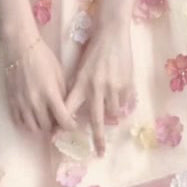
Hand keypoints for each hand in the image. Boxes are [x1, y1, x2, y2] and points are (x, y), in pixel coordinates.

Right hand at [2, 31, 77, 134]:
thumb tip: (68, 110)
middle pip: (47, 127)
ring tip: (46, 120)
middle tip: (58, 121)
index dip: (70, 125)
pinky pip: (19, 121)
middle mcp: (35, 101)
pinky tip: (32, 117)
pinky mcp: (11, 101)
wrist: (20, 47)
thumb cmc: (43, 57)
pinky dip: (27, 123)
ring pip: (32, 128)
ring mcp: (21, 103)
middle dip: (55, 127)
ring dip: (41, 127)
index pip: (63, 120)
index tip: (72, 124)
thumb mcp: (59, 74)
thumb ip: (63, 94)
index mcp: (50, 93)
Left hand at [64, 21, 134, 155]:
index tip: (60, 137)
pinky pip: (125, 102)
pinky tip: (120, 93)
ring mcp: (113, 87)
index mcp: (81, 83)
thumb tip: (76, 108)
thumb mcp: (81, 69)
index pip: (69, 108)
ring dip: (112, 115)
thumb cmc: (94, 51)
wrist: (112, 34)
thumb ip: (79, 88)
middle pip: (96, 120)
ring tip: (112, 111)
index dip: (64, 123)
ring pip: (114, 112)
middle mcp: (96, 87)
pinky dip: (122, 103)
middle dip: (98, 139)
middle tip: (99, 153)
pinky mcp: (127, 84)